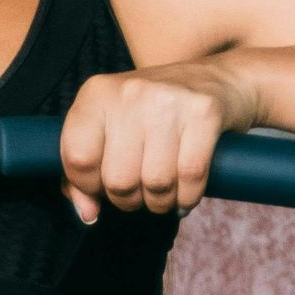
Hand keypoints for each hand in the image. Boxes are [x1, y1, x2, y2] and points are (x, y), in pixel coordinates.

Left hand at [58, 58, 261, 225]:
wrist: (216, 81)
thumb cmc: (154, 112)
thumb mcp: (111, 125)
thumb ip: (85, 168)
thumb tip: (86, 213)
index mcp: (97, 94)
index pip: (78, 158)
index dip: (88, 187)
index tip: (102, 189)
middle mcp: (130, 93)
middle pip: (118, 178)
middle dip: (128, 200)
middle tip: (137, 194)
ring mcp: (168, 100)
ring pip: (156, 183)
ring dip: (159, 203)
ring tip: (162, 195)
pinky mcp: (204, 112)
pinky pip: (190, 177)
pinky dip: (187, 197)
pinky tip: (184, 195)